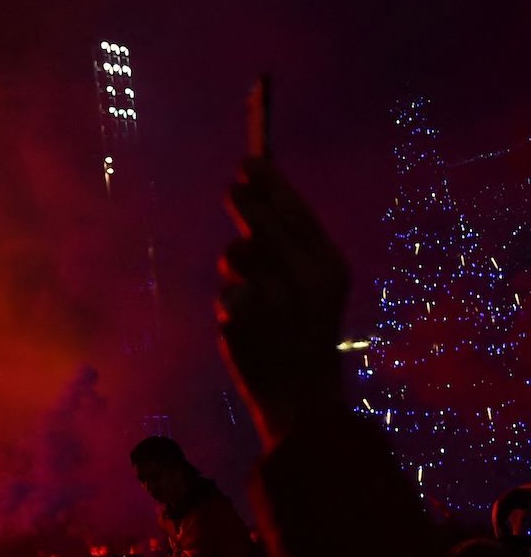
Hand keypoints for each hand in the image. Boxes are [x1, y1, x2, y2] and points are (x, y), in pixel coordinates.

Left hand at [218, 158, 350, 447]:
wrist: (302, 395)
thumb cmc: (303, 333)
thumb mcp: (314, 288)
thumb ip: (291, 248)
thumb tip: (257, 198)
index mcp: (330, 267)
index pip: (298, 214)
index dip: (272, 185)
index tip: (250, 161)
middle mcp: (305, 279)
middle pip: (264, 223)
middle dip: (245, 200)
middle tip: (232, 185)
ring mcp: (272, 297)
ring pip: (236, 254)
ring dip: (236, 265)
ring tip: (255, 295)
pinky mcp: (242, 316)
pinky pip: (226, 290)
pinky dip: (230, 303)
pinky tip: (247, 326)